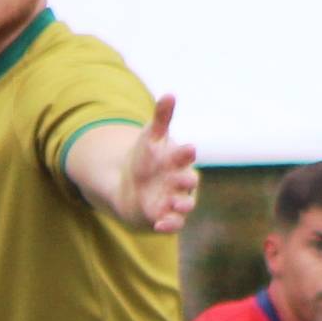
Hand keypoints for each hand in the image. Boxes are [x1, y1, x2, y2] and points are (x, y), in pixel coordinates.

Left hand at [126, 94, 199, 233]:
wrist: (132, 187)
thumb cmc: (146, 159)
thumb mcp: (150, 138)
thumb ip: (161, 119)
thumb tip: (169, 94)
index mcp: (178, 160)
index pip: (185, 155)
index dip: (186, 153)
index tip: (188, 148)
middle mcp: (180, 181)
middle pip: (188, 181)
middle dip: (186, 180)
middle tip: (185, 179)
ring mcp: (174, 200)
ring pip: (184, 204)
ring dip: (182, 205)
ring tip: (175, 204)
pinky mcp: (165, 217)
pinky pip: (172, 223)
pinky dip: (168, 225)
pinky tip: (159, 226)